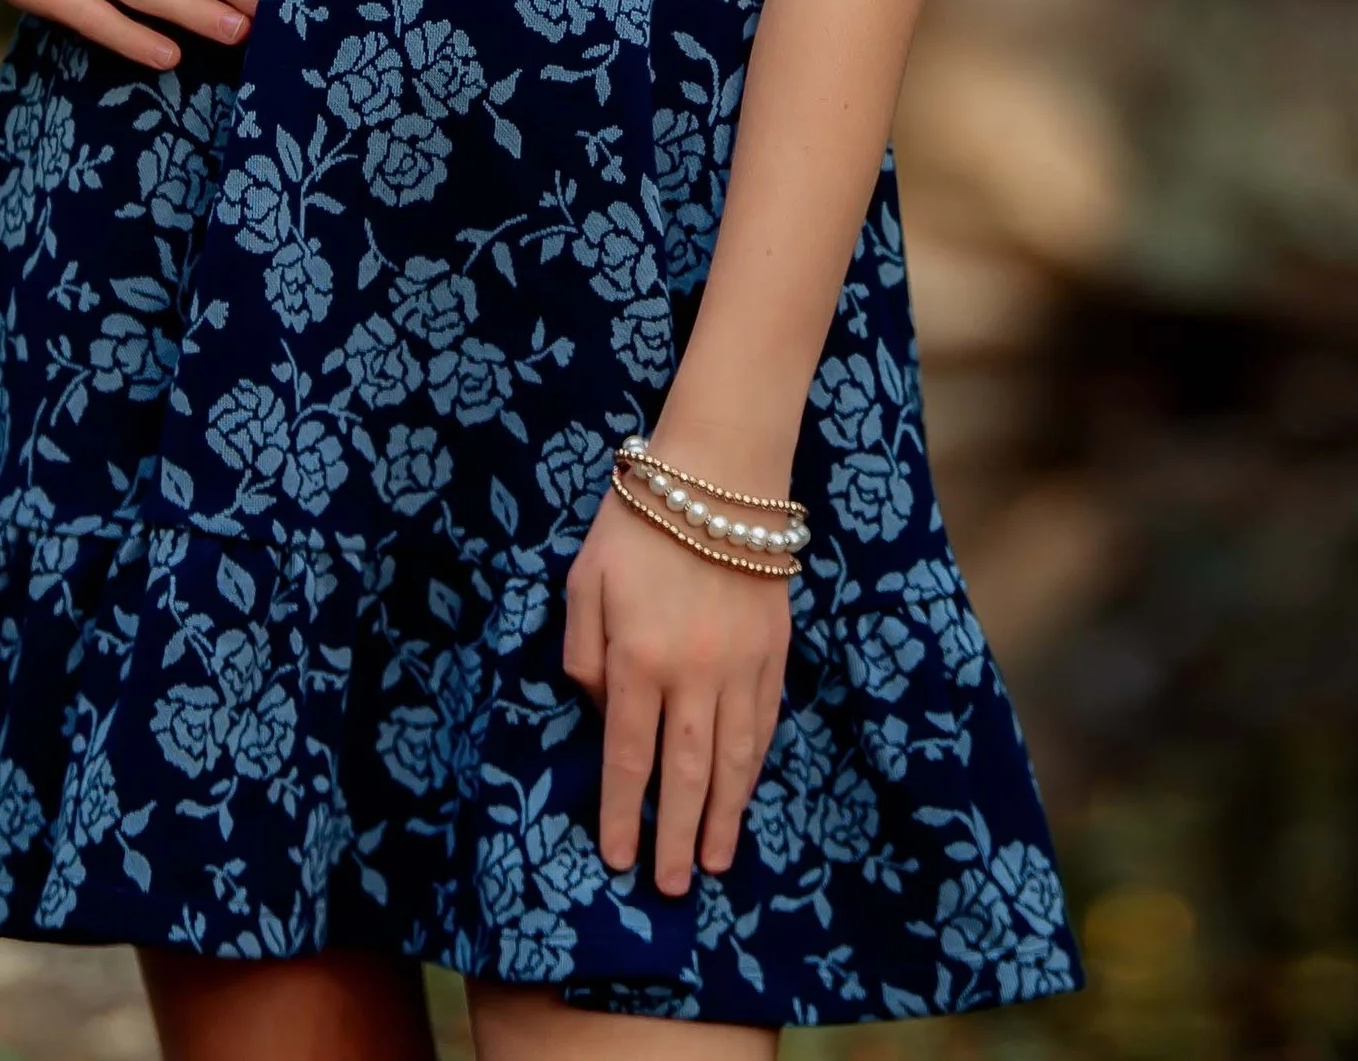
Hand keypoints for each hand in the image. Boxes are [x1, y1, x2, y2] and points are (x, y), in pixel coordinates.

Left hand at [562, 481, 789, 896]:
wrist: (718, 471)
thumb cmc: (638, 521)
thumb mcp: (583, 580)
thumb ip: (582, 653)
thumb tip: (598, 713)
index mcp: (638, 660)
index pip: (627, 759)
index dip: (621, 814)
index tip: (617, 859)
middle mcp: (693, 674)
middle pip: (686, 774)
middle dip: (678, 837)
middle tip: (673, 886)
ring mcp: (741, 665)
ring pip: (734, 759)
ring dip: (725, 816)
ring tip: (718, 861)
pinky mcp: (774, 649)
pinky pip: (764, 722)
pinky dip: (755, 765)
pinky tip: (747, 790)